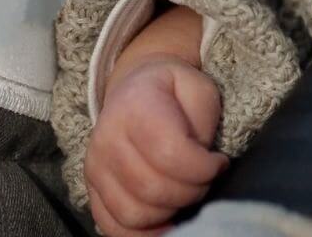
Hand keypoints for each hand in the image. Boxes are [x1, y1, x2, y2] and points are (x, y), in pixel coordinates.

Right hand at [85, 55, 227, 235]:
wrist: (136, 91)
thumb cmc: (175, 93)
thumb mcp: (200, 88)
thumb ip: (202, 124)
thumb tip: (202, 164)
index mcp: (135, 106)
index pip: (170, 154)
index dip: (204, 168)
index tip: (220, 163)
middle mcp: (107, 139)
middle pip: (153, 189)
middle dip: (192, 192)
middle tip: (207, 180)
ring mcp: (94, 168)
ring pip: (135, 214)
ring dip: (171, 212)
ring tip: (187, 192)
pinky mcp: (91, 190)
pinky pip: (113, 227)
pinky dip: (144, 233)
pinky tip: (168, 221)